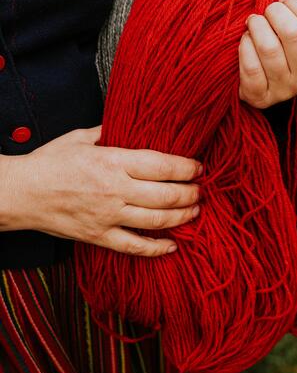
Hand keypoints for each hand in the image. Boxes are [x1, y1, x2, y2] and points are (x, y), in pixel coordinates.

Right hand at [0, 125, 201, 256]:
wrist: (19, 193)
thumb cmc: (48, 163)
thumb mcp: (80, 138)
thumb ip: (109, 132)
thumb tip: (129, 123)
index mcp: (112, 161)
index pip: (162, 165)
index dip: (186, 168)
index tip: (198, 168)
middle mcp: (115, 190)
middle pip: (166, 195)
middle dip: (190, 193)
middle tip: (200, 190)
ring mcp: (108, 216)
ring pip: (157, 220)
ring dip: (182, 217)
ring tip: (195, 211)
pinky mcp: (99, 236)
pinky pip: (134, 247)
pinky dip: (157, 249)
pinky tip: (172, 246)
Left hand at [238, 0, 296, 108]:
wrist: (267, 82)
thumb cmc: (291, 49)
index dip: (296, 4)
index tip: (286, 2)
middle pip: (292, 34)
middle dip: (275, 13)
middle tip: (269, 11)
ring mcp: (284, 91)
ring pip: (269, 49)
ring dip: (257, 27)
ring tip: (255, 22)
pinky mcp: (261, 97)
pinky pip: (251, 68)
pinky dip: (245, 47)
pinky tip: (247, 40)